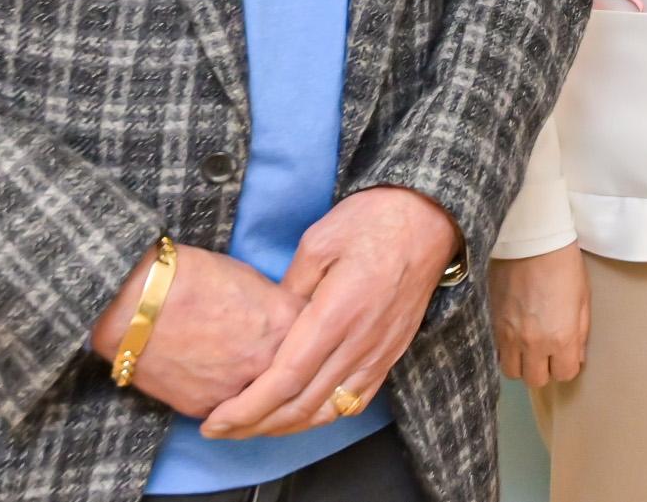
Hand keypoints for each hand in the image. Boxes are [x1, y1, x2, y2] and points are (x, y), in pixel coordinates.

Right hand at [87, 242, 301, 418]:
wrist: (135, 301)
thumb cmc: (190, 278)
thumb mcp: (250, 279)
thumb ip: (278, 307)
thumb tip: (285, 321)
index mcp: (287, 322)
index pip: (322, 337)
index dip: (318, 336)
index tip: (315, 335)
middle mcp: (271, 361)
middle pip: (301, 378)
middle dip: (301, 375)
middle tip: (294, 370)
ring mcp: (240, 390)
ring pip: (267, 405)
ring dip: (268, 398)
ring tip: (260, 385)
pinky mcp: (207, 409)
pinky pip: (231, 414)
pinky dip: (233, 406)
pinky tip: (230, 392)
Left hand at [201, 186, 459, 438]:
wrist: (430, 217)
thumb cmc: (372, 220)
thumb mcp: (317, 241)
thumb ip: (289, 289)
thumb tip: (268, 323)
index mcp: (337, 313)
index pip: (286, 379)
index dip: (248, 407)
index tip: (216, 418)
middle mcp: (360, 342)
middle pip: (302, 405)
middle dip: (255, 425)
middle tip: (220, 429)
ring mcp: (380, 353)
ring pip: (329, 410)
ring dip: (287, 426)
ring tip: (252, 427)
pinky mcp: (392, 353)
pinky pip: (355, 400)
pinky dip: (322, 415)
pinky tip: (299, 414)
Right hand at [489, 244, 589, 383]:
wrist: (529, 240)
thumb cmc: (564, 264)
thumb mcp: (583, 298)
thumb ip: (580, 332)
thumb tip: (577, 356)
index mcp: (561, 337)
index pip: (565, 374)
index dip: (567, 365)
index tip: (567, 353)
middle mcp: (533, 344)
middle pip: (536, 380)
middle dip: (544, 369)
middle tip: (548, 352)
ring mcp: (509, 336)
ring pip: (513, 372)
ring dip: (523, 363)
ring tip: (529, 346)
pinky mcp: (493, 325)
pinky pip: (498, 353)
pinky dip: (507, 351)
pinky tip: (515, 335)